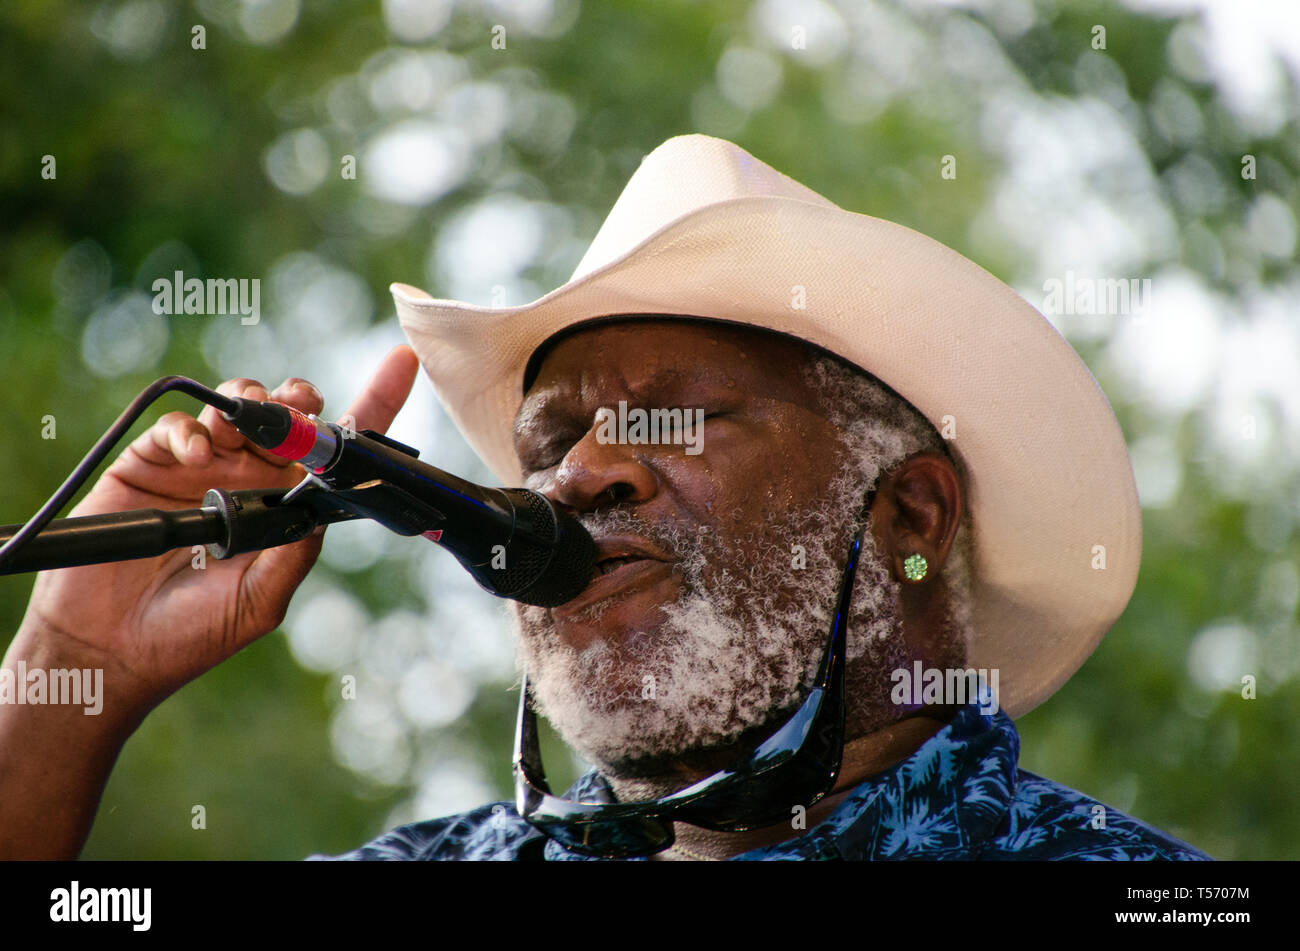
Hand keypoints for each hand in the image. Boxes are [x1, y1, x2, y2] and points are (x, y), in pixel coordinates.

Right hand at [14, 345, 420, 717]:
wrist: (111, 647)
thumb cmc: (192, 634)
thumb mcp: (260, 600)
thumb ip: (293, 553)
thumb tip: (322, 506)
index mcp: (287, 506)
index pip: (335, 450)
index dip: (373, 404)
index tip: (402, 362)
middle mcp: (251, 478)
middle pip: (290, 415)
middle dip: (300, 399)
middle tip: (297, 409)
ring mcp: (203, 467)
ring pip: (239, 407)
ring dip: (248, 408)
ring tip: (238, 437)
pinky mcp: (153, 464)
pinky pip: (179, 428)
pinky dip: (190, 432)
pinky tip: (196, 457)